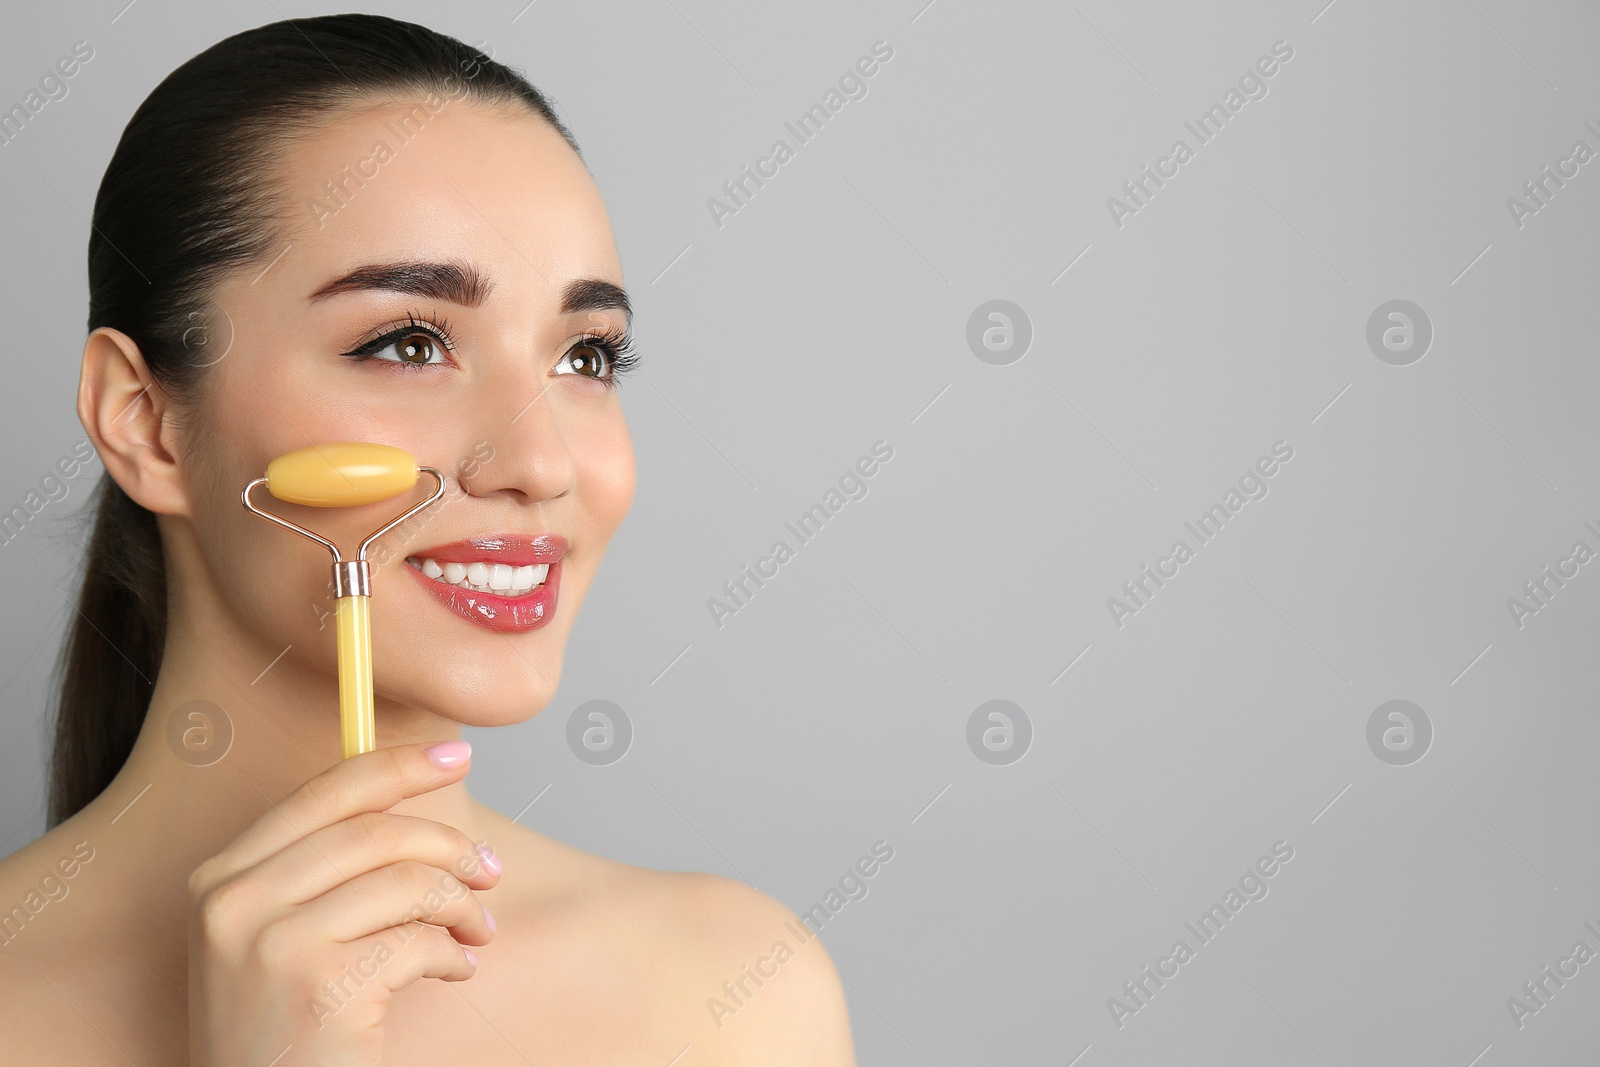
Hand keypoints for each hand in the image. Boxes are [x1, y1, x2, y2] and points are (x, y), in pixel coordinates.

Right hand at [185, 740, 499, 1066]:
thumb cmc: (284, 1030)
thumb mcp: (277, 937)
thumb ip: (323, 871)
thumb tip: (410, 800)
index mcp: (220, 878)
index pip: (324, 792)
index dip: (398, 766)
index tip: (458, 756)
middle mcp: (232, 903)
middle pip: (375, 832)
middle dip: (451, 845)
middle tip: (491, 870)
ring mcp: (270, 945)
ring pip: (406, 883)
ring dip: (461, 905)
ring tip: (477, 932)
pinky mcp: (318, 989)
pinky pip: (417, 942)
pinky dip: (452, 955)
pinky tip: (454, 973)